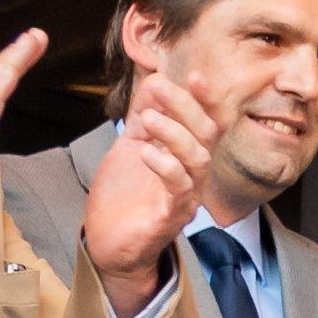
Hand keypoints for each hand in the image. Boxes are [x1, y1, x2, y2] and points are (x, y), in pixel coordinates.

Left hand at [77, 62, 222, 315]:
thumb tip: (154, 80)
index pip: (208, 121)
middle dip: (187, 106)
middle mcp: (193, 174)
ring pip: (199, 159)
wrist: (109, 241)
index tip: (194, 75)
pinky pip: (180, 188)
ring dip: (176, 133)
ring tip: (149, 119)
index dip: (207, 98)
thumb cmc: (124, 195)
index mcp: (185, 155)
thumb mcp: (130, 143)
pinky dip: (166, 166)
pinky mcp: (171, 216)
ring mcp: (186, 196)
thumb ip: (144, 115)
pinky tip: (145, 152)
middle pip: (208, 134)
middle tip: (161, 89)